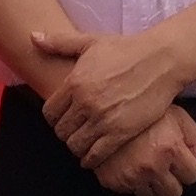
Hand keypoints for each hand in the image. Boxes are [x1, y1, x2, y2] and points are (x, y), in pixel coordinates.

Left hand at [41, 25, 195, 166]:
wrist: (161, 60)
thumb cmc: (127, 49)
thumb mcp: (91, 41)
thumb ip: (59, 42)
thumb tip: (33, 36)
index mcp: (74, 82)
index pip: (49, 113)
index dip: (54, 118)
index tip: (63, 118)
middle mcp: (85, 103)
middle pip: (61, 132)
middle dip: (66, 133)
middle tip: (75, 131)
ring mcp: (102, 119)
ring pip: (76, 146)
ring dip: (78, 147)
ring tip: (85, 143)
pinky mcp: (120, 132)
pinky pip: (96, 155)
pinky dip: (91, 159)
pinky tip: (94, 155)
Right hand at [90, 106, 195, 195]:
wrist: (106, 108)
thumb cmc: (147, 111)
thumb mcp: (178, 117)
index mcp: (171, 149)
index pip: (192, 176)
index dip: (187, 166)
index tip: (179, 159)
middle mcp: (152, 166)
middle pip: (173, 193)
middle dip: (172, 180)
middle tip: (164, 165)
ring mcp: (130, 176)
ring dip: (152, 184)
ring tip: (146, 164)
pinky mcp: (112, 180)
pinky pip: (130, 192)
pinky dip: (132, 182)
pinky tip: (130, 165)